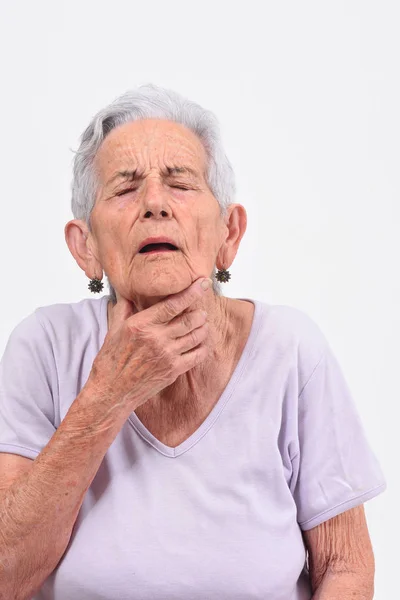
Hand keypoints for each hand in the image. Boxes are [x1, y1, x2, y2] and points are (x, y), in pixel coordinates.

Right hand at [86, 277, 211, 411]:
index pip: (172, 304)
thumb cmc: (110, 361)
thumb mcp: (113, 330)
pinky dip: (203, 346)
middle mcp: (156, 338)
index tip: (203, 283)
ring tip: (204, 323)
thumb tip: (128, 293)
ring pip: (195, 336)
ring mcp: (167, 355)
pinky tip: (203, 343)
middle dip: (200, 312)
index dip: (191, 292)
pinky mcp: (173, 370)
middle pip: (189, 319)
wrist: (111, 392)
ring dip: (203, 327)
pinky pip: (197, 355)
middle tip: (203, 309)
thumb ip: (124, 309)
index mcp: (141, 325)